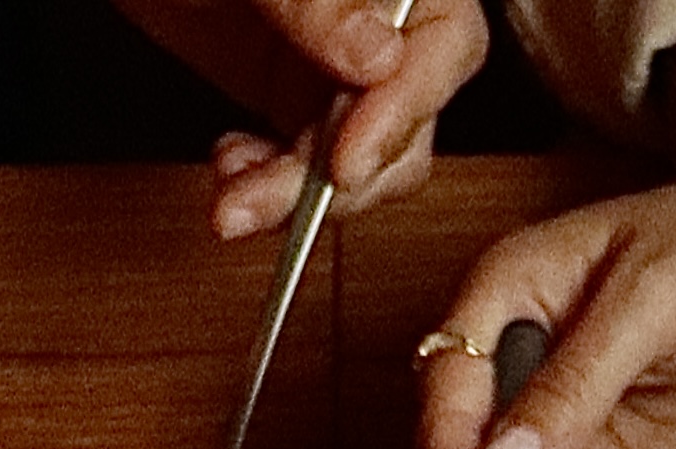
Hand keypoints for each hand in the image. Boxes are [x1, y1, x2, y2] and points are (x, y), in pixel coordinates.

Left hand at [118, 0, 486, 234]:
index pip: (446, 45)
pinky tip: (229, 168)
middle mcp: (382, 20)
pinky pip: (304, 164)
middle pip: (407, 120)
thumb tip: (380, 58)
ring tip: (232, 201)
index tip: (347, 161)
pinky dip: (266, 185)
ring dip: (293, 196)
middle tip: (272, 200)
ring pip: (356, 158)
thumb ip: (315, 2)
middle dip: (339, 176)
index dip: (404, 111)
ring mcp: (340, 63)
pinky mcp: (294, 96)